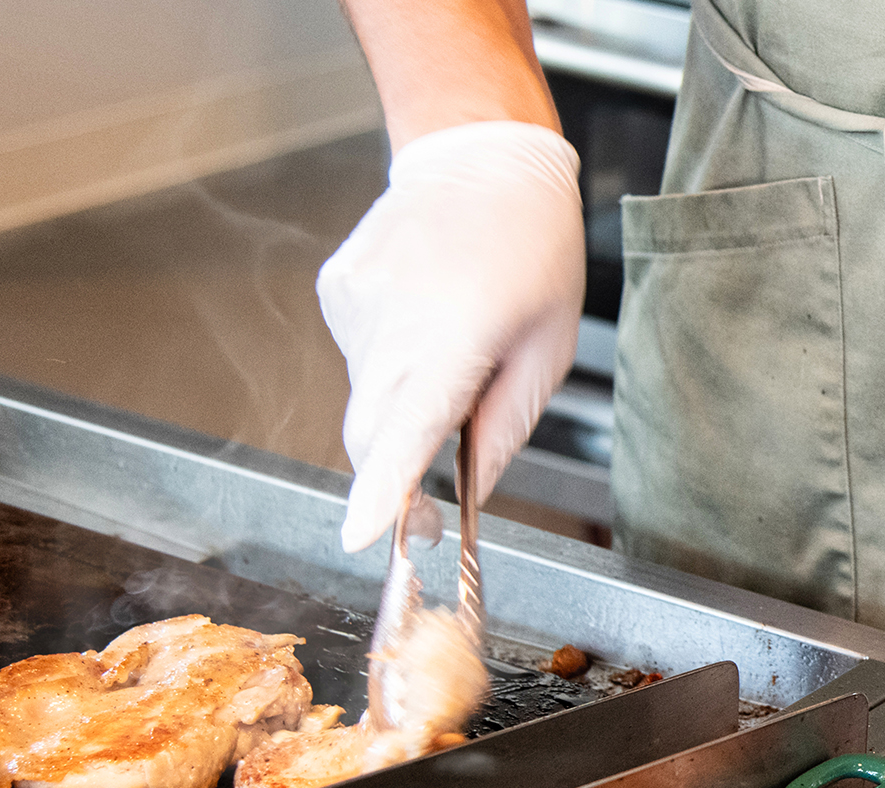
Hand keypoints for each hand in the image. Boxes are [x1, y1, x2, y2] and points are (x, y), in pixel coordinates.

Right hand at [318, 120, 584, 551]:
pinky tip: (425, 319)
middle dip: (394, 477)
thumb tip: (470, 490)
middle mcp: (393, 322)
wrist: (482, 157)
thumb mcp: (548, 349)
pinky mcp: (336, 292)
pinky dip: (390, 361)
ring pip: (366, 398)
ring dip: (402, 402)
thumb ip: (504, 427)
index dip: (385, 487)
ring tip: (453, 348)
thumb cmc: (533, 250)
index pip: (409, 428)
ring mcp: (355, 305)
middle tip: (425, 511)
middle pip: (371, 433)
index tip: (365, 534)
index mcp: (454, 338)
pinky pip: (360, 356)